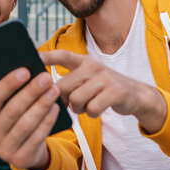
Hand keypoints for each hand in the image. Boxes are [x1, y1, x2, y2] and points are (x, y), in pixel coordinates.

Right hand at [0, 68, 59, 169]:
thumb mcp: (1, 106)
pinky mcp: (20, 160)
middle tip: (46, 78)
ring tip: (54, 90)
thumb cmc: (12, 118)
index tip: (25, 70)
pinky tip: (55, 108)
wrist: (23, 149)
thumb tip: (6, 70)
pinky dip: (47, 121)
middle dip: (31, 92)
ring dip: (42, 105)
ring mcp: (3, 151)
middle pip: (12, 110)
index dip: (8, 84)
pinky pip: (36, 137)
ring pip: (26, 124)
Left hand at [41, 50, 166, 133]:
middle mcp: (93, 66)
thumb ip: (70, 80)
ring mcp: (104, 78)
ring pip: (76, 99)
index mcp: (83, 61)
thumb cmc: (103, 88)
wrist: (135, 94)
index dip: (47, 56)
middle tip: (73, 102)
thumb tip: (47, 90)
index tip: (34, 57)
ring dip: (79, 108)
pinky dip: (92, 113)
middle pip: (63, 86)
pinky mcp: (115, 92)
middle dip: (65, 99)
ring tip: (86, 105)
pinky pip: (92, 108)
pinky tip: (97, 109)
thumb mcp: (88, 78)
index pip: (62, 55)